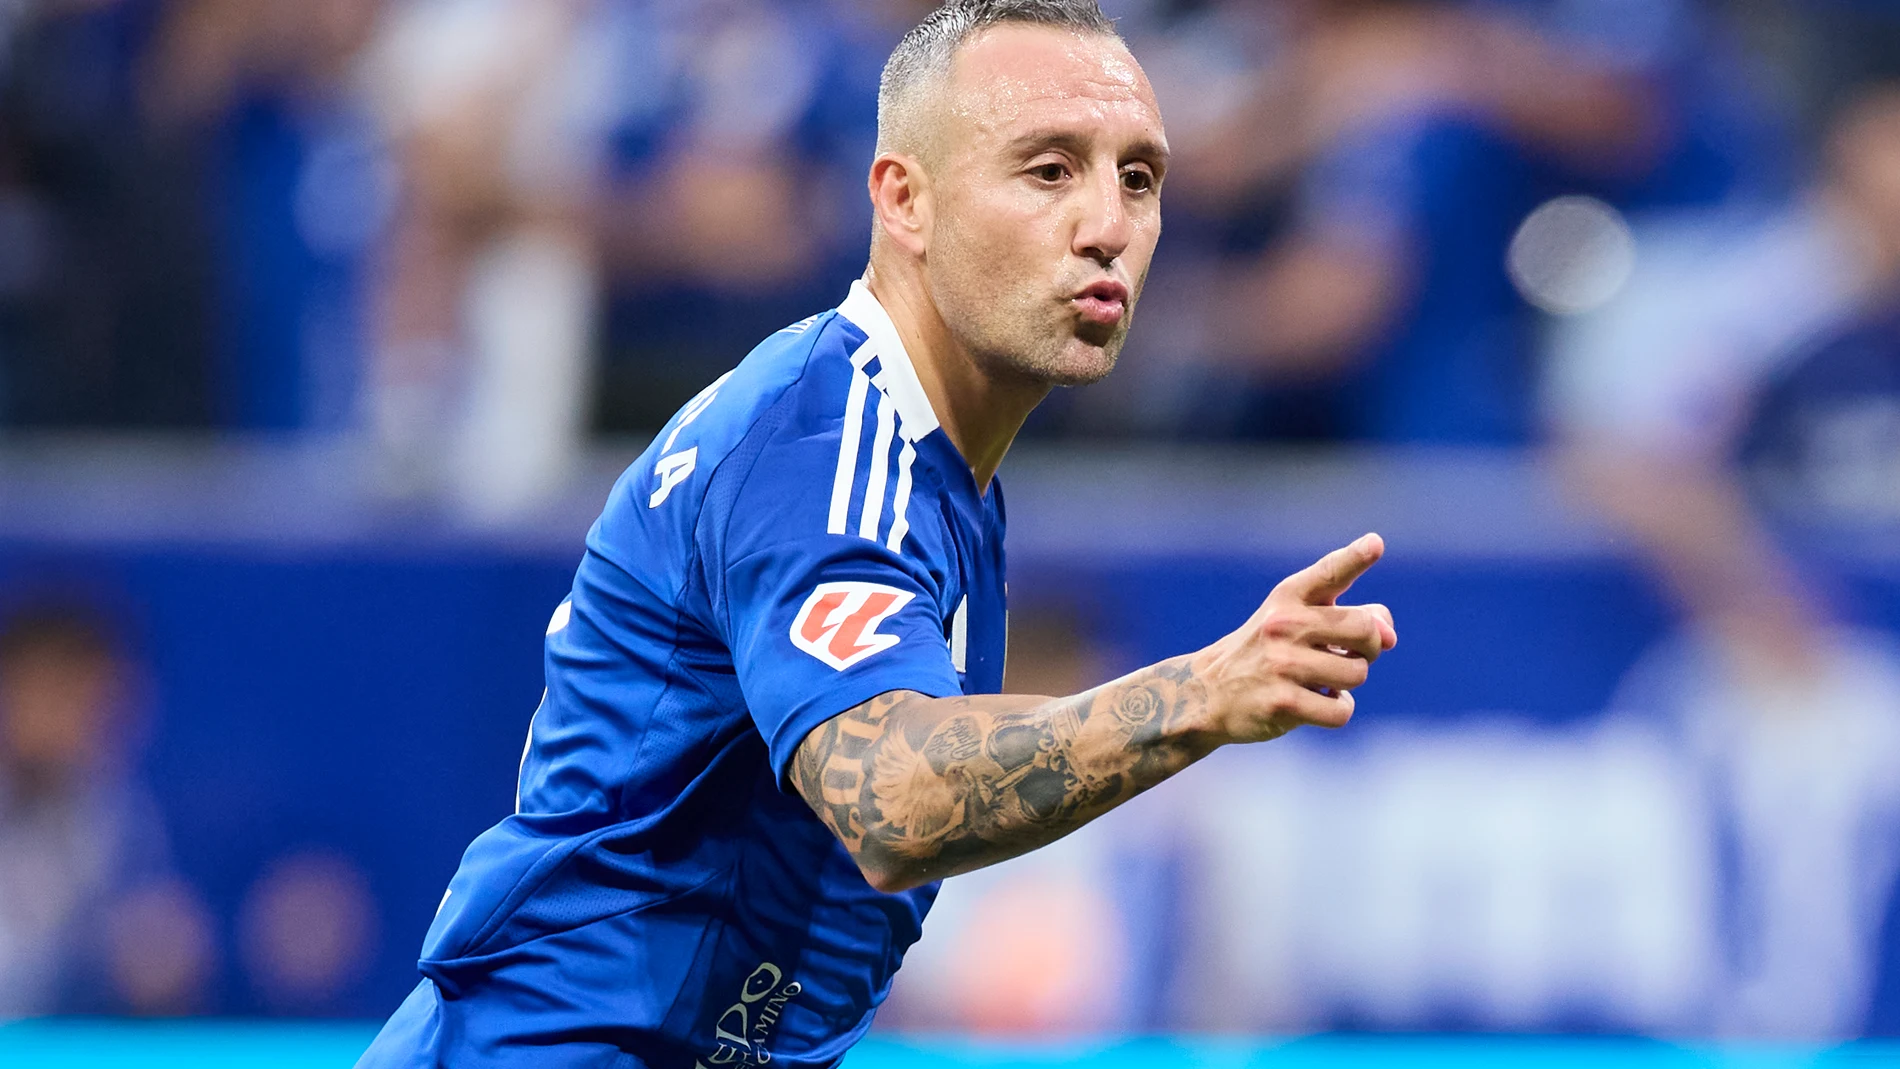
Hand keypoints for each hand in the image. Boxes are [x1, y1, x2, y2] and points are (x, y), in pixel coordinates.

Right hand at [1192, 533, 1396, 743]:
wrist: (1208, 693)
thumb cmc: (1267, 652)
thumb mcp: (1296, 621)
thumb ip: (1350, 618)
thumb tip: (1390, 637)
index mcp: (1288, 597)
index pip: (1329, 572)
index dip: (1356, 558)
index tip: (1376, 544)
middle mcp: (1283, 624)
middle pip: (1365, 630)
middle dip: (1369, 648)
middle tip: (1347, 655)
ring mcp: (1282, 664)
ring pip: (1357, 673)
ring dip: (1347, 682)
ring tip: (1320, 680)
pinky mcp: (1283, 703)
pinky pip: (1341, 709)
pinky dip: (1336, 709)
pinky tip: (1313, 704)